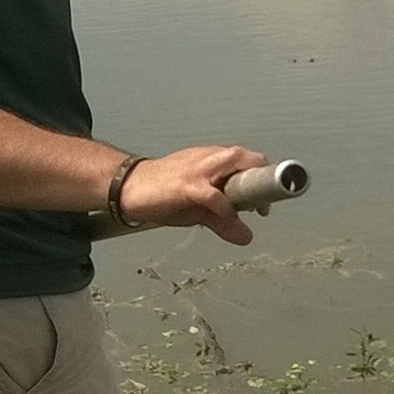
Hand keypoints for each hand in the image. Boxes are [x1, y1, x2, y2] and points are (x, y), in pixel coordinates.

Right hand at [115, 144, 266, 246]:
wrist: (127, 186)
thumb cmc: (162, 193)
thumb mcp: (199, 211)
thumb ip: (224, 222)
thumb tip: (246, 237)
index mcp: (213, 160)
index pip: (246, 159)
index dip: (262, 176)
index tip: (266, 201)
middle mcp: (209, 159)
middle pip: (247, 157)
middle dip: (263, 175)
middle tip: (265, 206)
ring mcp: (198, 170)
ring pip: (234, 163)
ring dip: (250, 183)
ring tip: (258, 208)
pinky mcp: (186, 185)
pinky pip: (213, 195)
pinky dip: (226, 209)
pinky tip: (231, 223)